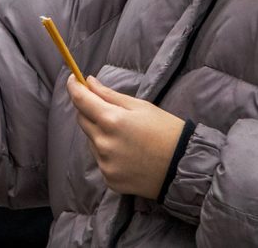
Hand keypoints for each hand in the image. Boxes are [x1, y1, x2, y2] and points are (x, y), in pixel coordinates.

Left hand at [66, 75, 183, 198]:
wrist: (185, 167)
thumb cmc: (166, 130)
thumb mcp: (140, 106)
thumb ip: (109, 94)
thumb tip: (88, 82)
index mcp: (111, 120)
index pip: (80, 100)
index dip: (73, 87)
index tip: (73, 79)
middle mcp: (103, 143)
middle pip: (82, 120)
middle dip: (89, 110)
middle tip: (108, 108)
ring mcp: (105, 164)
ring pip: (91, 140)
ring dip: (99, 133)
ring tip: (126, 135)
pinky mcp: (109, 179)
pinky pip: (100, 159)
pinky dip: (107, 153)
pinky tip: (127, 153)